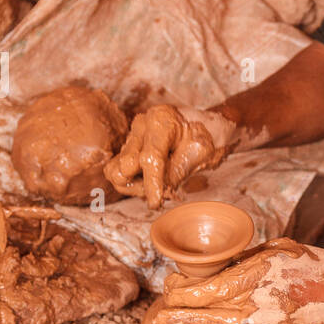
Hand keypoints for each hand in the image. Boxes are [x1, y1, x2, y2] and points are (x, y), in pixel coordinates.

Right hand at [105, 104, 238, 209]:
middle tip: (166, 189)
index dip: (152, 184)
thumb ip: (178, 171)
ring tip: (158, 185)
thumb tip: (159, 191)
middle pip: (125, 166)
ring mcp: (132, 136)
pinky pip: (117, 172)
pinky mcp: (127, 148)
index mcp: (160, 120)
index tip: (155, 203)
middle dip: (143, 185)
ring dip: (134, 186)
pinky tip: (151, 181)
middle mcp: (141, 125)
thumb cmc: (207, 136)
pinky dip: (131, 183)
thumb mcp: (201, 153)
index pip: (150, 158)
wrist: (206, 126)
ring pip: (116, 172)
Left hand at [152, 237, 323, 323]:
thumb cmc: (309, 264)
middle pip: (208, 309)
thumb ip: (245, 259)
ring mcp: (265, 321)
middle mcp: (257, 299)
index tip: (170, 287)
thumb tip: (216, 267)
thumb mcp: (276, 250)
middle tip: (160, 313)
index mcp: (256, 273)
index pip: (210, 287)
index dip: (185, 290)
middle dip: (180, 311)